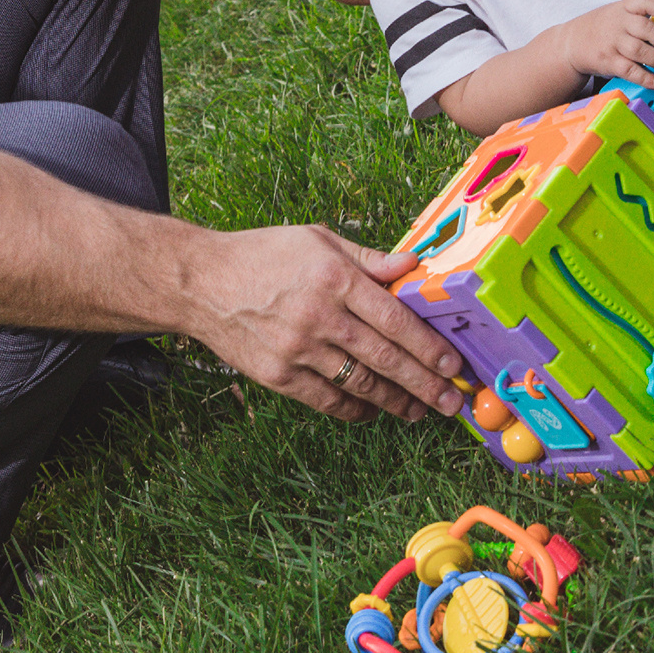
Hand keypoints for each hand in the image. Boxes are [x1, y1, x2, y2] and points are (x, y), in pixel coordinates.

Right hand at [182, 226, 465, 422]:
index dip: (428, 347)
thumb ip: (368, 258)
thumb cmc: (262, 254)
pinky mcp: (278, 374)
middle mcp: (319, 315)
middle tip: (450, 403)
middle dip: (424, 384)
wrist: (201, 282)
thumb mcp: (317, 240)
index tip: (452, 365)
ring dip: (395, 402)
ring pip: (359, 384)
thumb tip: (413, 265)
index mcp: (334, 277)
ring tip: (419, 411)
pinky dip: (354, 409)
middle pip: (385, 358)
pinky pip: (326, 400)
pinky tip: (372, 411)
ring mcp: (297, 349)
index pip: (394, 319)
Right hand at [553, 0, 653, 89]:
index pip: (645, 1)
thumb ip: (641, 14)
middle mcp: (618, 23)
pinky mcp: (608, 61)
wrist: (571, 42)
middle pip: (646, 29)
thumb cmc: (602, 27)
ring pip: (640, 51)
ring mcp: (612, 42)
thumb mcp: (618, 12)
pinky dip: (646, 78)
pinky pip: (630, 70)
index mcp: (624, 7)